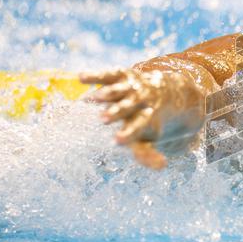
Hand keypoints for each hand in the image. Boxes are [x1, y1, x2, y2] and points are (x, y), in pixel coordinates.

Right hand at [79, 68, 205, 169]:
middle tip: (103, 119)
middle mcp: (141, 100)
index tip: (117, 141)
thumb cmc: (148, 121)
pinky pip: (107, 75)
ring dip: (107, 94)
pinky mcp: (121, 74)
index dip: (128, 133)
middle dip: (116, 112)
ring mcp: (131, 86)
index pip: (138, 127)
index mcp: (147, 118)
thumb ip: (147, 153)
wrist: (163, 90)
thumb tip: (162, 166)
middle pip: (127, 107)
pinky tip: (80, 78)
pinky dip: (95, 76)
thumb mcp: (148, 138)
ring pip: (118, 90)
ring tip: (93, 99)